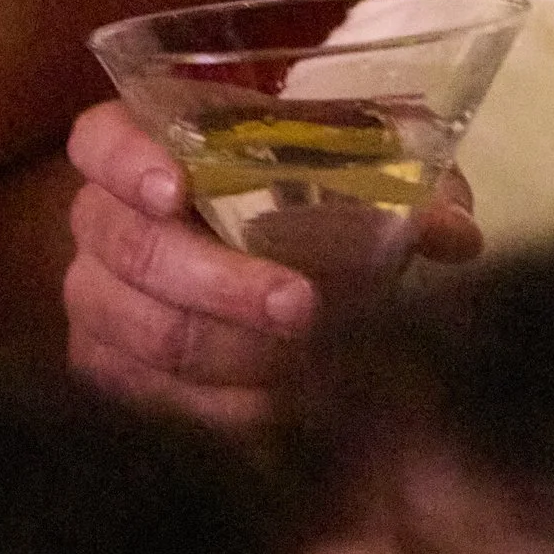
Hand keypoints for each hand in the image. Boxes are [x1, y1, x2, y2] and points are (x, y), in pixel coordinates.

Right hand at [65, 98, 481, 424]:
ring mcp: (95, 298)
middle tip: (301, 305)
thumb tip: (457, 233)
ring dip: (225, 352)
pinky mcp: (105, 370)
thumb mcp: (348, 165)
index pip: (100, 141)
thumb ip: (402, 180)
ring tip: (302, 366)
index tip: (178, 189)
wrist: (261, 252)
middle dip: (217, 281)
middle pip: (131, 249)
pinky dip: (208, 408)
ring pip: (138, 331)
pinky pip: (141, 397)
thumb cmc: (300, 184)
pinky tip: (270, 412)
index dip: (128, 163)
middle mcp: (102, 219)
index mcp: (145, 141)